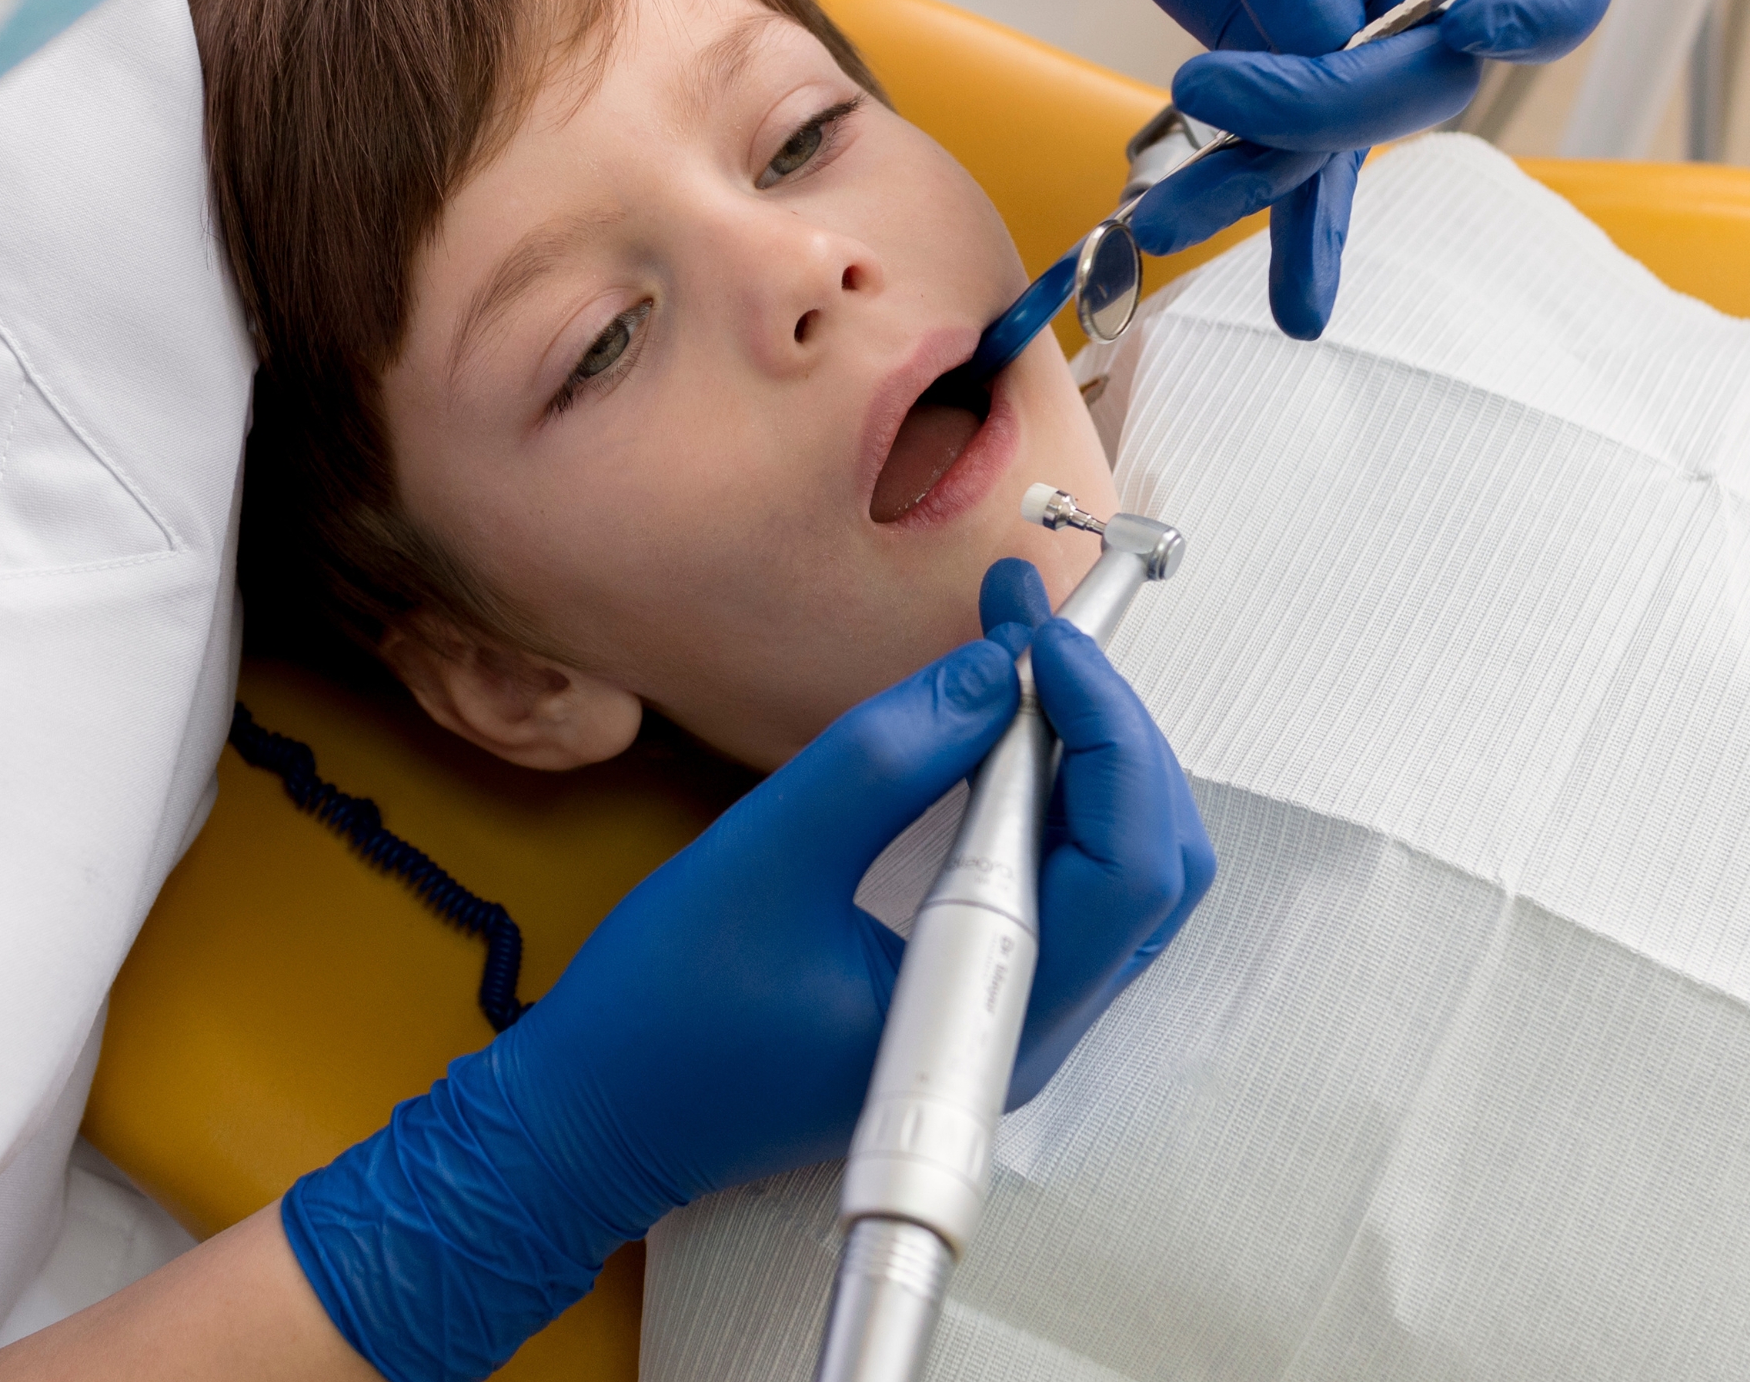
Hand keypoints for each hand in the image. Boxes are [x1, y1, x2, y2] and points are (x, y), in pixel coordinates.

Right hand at [278, 563, 1211, 1380]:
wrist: (598, 1119)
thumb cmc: (662, 1017)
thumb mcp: (768, 854)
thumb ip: (889, 755)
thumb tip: (995, 672)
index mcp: (991, 1014)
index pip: (1125, 858)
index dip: (1103, 727)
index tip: (1039, 635)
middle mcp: (1023, 1029)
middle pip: (1151, 861)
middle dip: (1107, 730)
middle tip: (1028, 629)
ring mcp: (1003, 1018)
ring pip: (1117, 872)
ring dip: (1083, 758)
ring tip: (1016, 660)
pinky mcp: (971, 999)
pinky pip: (1060, 887)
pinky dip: (1049, 797)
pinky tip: (995, 732)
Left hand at [909, 0, 1618, 336]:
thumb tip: (1320, 35)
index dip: (1543, 15)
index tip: (1466, 25)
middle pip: (1437, 79)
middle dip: (1327, 106)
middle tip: (1206, 87)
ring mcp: (1370, 32)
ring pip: (1354, 139)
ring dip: (1262, 180)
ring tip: (1156, 216)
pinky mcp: (1300, 79)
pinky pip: (1314, 169)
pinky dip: (1299, 236)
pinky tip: (1298, 310)